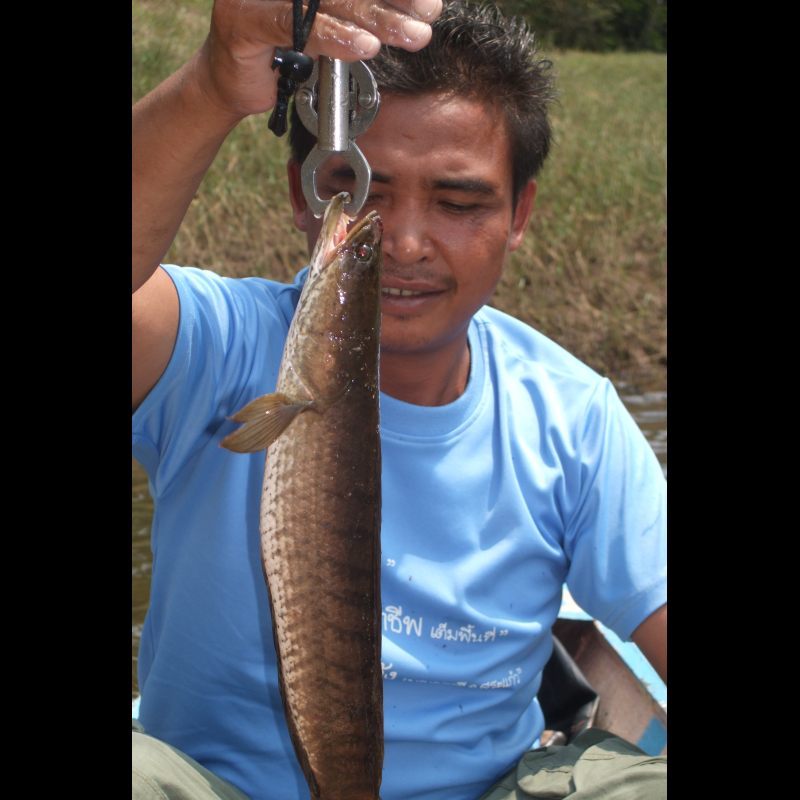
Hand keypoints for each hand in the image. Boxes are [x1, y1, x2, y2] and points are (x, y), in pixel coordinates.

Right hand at [200, 0, 442, 119]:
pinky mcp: (243, 18)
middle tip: (429, 13)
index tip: (427, 0)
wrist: (229, 84)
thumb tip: (409, 11)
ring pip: (325, 0)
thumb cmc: (280, 55)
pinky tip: (365, 46)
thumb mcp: (324, 28)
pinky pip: (295, 25)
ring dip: (375, 17)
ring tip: (411, 33)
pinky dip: (335, 36)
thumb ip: (354, 12)